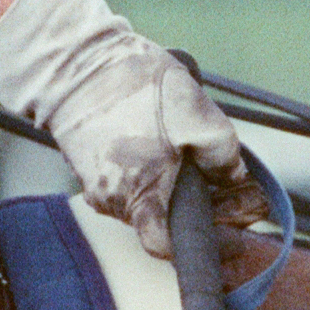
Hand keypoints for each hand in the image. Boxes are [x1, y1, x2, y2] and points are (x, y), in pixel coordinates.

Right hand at [0, 0, 266, 257]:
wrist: (75, 61)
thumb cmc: (130, 85)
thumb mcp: (196, 113)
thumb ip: (223, 154)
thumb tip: (233, 177)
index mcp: (140, 195)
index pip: (167, 248)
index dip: (201, 244)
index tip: (226, 229)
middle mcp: (113, 200)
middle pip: (160, 221)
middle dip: (192, 204)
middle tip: (219, 182)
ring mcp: (96, 185)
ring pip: (143, 198)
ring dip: (169, 183)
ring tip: (186, 149)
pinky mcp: (88, 166)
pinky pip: (125, 179)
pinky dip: (147, 168)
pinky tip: (157, 140)